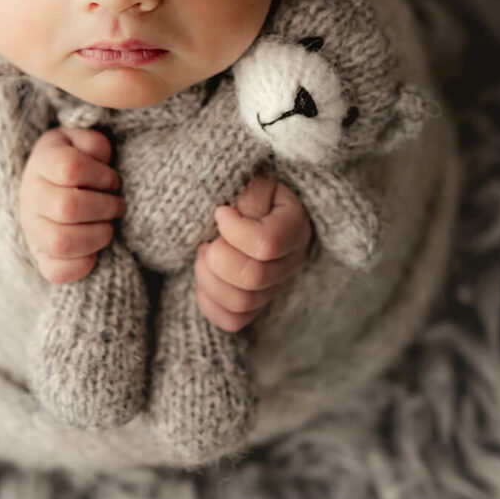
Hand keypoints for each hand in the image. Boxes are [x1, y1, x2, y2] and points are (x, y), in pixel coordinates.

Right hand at [19, 126, 123, 283]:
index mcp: (41, 162)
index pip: (71, 169)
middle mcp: (30, 196)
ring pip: (61, 241)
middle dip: (105, 207)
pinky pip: (56, 272)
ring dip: (98, 235)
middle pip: (68, 207)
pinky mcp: (40, 257)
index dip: (102, 176)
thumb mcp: (83, 142)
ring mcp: (32, 229)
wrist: (53, 186)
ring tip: (108, 226)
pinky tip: (95, 251)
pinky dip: (82, 265)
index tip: (113, 180)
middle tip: (117, 205)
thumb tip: (99, 158)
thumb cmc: (76, 161)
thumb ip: (93, 143)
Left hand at [195, 173, 312, 331]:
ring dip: (208, 278)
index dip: (234, 231)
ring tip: (204, 253)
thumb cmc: (241, 186)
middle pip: (253, 278)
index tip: (220, 212)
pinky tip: (205, 276)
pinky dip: (210, 302)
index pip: (267, 244)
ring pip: (242, 303)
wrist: (233, 199)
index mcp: (295, 225)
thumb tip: (228, 216)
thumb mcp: (248, 178)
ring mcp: (276, 286)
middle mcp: (292, 260)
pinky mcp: (256, 303)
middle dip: (217, 258)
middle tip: (207, 239)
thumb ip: (245, 193)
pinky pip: (233, 320)